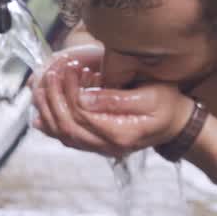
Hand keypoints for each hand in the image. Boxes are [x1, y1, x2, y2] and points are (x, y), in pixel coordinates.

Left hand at [31, 48, 193, 157]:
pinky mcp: (96, 143)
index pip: (81, 115)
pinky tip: (39, 113)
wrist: (176, 124)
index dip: (67, 91)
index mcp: (119, 134)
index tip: (66, 68)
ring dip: (48, 109)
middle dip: (53, 98)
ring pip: (63, 135)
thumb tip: (83, 97)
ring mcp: (100, 147)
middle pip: (66, 127)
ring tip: (43, 84)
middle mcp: (106, 146)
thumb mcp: (149, 96)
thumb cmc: (167, 105)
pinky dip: (51, 125)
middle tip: (50, 73)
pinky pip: (68, 139)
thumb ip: (115, 99)